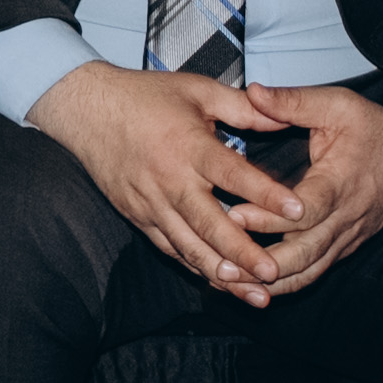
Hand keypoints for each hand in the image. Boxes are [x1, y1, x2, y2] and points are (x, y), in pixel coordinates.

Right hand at [23, 63, 298, 300]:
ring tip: (251, 292)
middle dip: (243, 252)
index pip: (233, 174)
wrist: (85, 109)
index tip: (297, 211)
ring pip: (188, 245)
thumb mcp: (198, 90)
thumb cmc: (146, 97)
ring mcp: (151, 203)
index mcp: (189, 146)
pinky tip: (219, 282)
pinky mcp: (138, 216)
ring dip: (220, 271)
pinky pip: (169, 247)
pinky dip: (194, 266)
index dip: (266, 193)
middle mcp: (170, 179)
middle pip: (210, 223)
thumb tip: (286, 118)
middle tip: (273, 272)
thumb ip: (244, 108)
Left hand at [227, 85, 382, 296]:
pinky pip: (313, 272)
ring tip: (230, 282)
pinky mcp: (343, 247)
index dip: (270, 217)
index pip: (306, 210)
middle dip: (263, 263)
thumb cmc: (375, 131)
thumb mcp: (338, 106)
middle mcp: (345, 217)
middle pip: (305, 252)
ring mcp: (346, 237)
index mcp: (341, 182)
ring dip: (270, 282)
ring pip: (308, 271)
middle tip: (224, 263)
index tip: (235, 215)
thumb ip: (294, 101)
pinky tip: (253, 286)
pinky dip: (284, 283)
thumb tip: (253, 91)